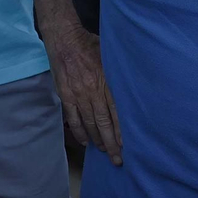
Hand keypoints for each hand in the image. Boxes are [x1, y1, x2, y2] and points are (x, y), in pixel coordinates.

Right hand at [43, 22, 121, 164]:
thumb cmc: (89, 44)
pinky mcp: (65, 94)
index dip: (122, 131)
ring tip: (104, 151)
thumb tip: (134, 86)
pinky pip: (73, 118)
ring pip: (89, 123)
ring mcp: (77, 94)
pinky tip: (85, 142)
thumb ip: (119, 72)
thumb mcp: (110, 55)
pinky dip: (79, 131)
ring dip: (97, 140)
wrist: (63, 38)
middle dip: (111, 143)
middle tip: (118, 159)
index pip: (116, 112)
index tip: (128, 145)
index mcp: (106, 80)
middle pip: (104, 122)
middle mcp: (92, 90)